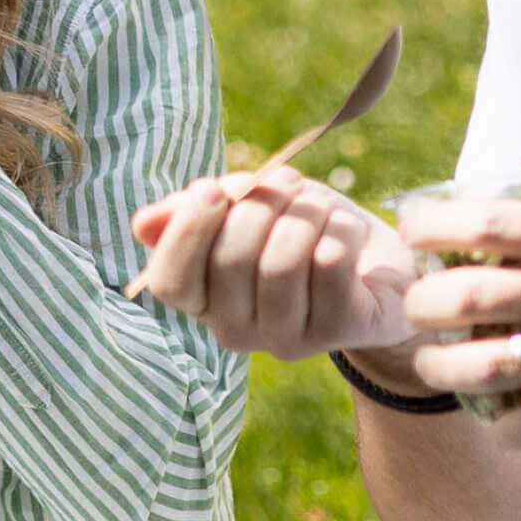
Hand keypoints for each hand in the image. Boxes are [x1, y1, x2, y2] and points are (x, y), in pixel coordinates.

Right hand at [125, 168, 416, 355]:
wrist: (377, 268)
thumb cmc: (300, 231)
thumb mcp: (246, 209)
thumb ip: (196, 211)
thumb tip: (143, 223)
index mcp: (202, 299)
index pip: (170, 281)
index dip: (186, 232)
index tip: (212, 188)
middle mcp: (235, 330)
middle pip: (229, 261)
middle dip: (259, 204)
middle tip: (287, 181)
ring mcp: (286, 338)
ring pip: (280, 263)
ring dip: (303, 214)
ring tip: (320, 203)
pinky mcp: (337, 331)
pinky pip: (328, 266)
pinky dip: (340, 231)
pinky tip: (347, 230)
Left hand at [389, 193, 520, 441]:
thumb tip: (502, 241)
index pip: (484, 222)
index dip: (431, 227)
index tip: (410, 236)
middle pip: (463, 297)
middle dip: (421, 307)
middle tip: (416, 312)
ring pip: (479, 367)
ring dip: (440, 370)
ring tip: (436, 368)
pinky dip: (500, 427)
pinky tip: (502, 420)